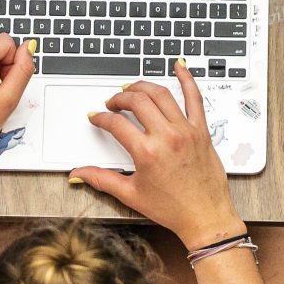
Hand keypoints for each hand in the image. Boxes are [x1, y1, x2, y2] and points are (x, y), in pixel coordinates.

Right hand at [69, 63, 245, 248]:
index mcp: (147, 152)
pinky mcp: (201, 130)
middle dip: (119, 98)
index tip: (97, 117)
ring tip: (132, 89)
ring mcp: (186, 130)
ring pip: (161, 94)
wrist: (205, 216)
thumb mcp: (131, 195)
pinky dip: (187, 79)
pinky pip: (195, 98)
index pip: (116, 124)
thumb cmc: (172, 208)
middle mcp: (167, 136)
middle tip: (113, 103)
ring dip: (143, 87)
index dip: (101, 118)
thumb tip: (79, 173)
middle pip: (137, 101)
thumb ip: (102, 179)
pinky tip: (180, 67)